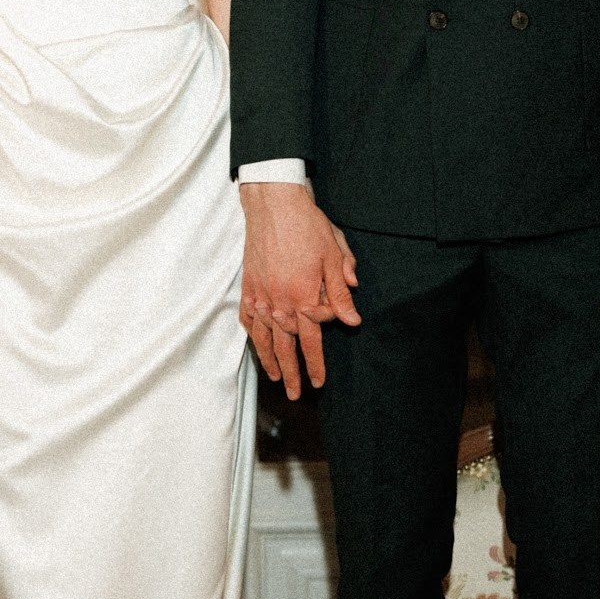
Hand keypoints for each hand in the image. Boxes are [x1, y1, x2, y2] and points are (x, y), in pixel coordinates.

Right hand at [239, 182, 360, 395]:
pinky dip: (252, 335)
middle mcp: (279, 303)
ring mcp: (260, 296)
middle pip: (286, 348)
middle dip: (292, 373)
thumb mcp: (334, 256)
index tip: (319, 382)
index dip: (316, 365)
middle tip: (295, 394)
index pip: (311, 342)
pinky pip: (248, 318)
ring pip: (264, 338)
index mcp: (303, 298)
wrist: (274, 205)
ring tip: (275, 378)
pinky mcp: (248, 286)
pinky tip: (257, 345)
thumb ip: (341, 292)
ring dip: (270, 361)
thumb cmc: (307, 227)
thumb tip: (352, 319)